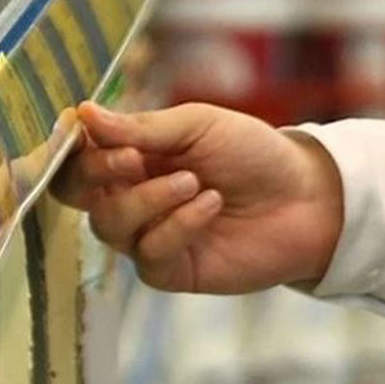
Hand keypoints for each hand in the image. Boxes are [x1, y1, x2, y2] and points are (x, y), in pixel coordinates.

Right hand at [53, 102, 343, 294]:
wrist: (306, 196)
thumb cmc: (255, 153)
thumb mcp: (199, 126)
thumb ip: (141, 127)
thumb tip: (84, 115)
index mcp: (133, 157)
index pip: (78, 158)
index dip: (78, 150)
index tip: (95, 135)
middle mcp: (132, 196)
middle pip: (77, 194)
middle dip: (98, 175)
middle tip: (135, 160)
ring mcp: (149, 235)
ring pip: (109, 225)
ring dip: (148, 199)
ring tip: (195, 182)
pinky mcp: (171, 269)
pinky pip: (149, 254)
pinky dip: (178, 225)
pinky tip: (211, 205)